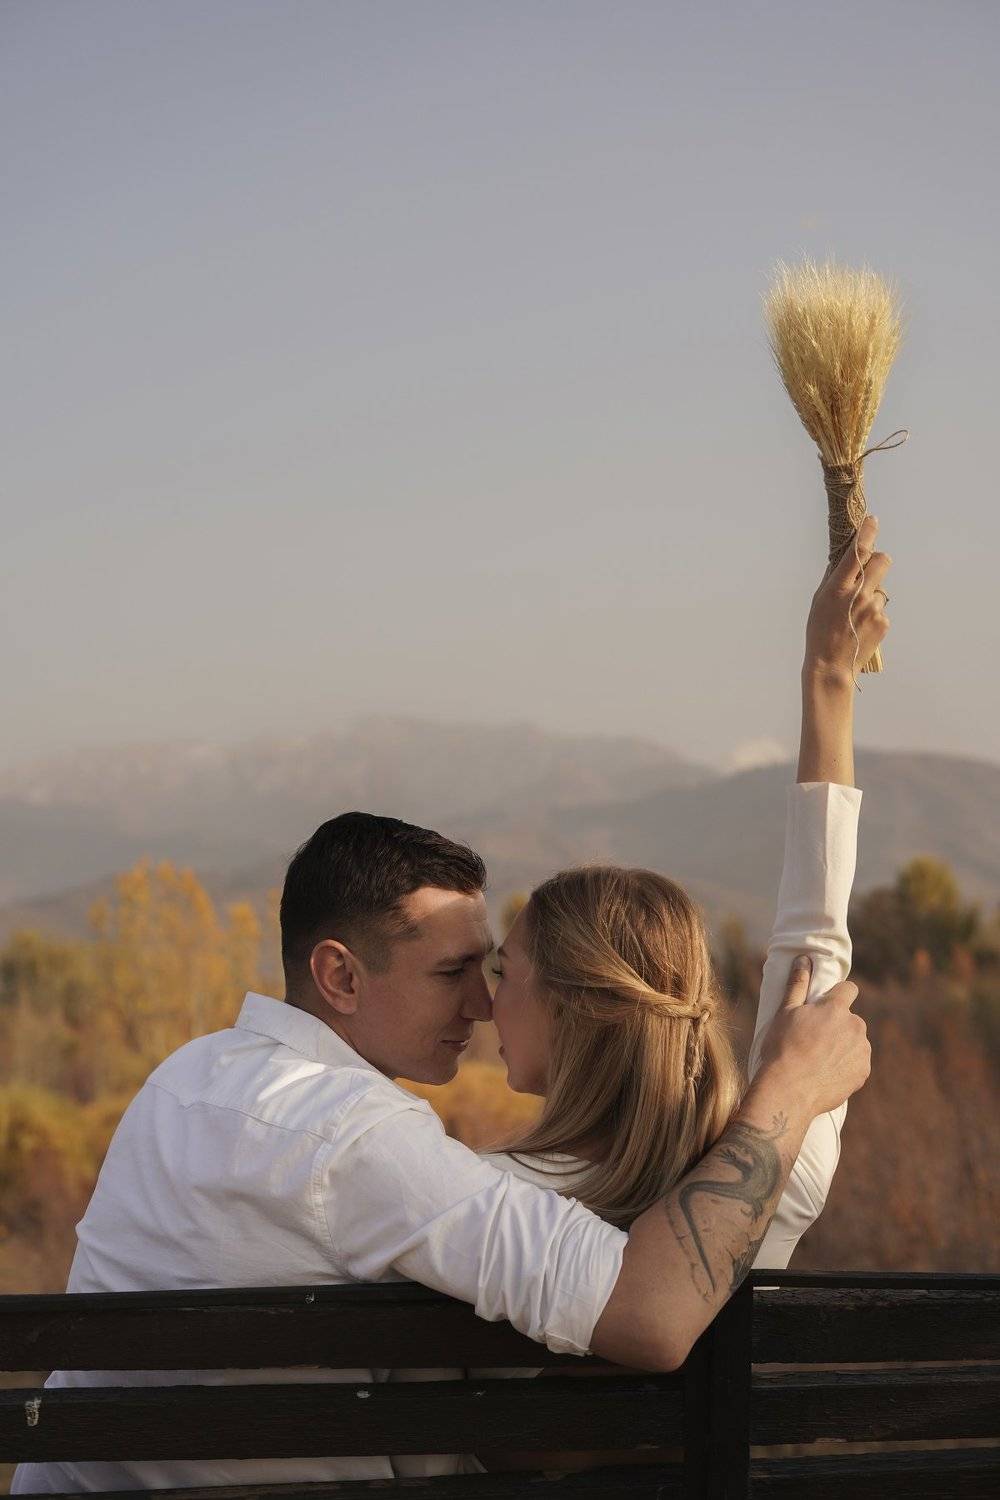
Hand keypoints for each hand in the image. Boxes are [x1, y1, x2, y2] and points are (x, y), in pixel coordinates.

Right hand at [756, 955, 871, 1117]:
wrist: (789, 1090)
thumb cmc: (782, 1047)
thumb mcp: (785, 1012)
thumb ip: (798, 984)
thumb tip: (804, 958)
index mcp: (837, 1008)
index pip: (849, 989)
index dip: (838, 995)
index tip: (825, 1007)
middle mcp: (855, 1026)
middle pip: (851, 1019)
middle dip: (838, 1024)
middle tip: (814, 1039)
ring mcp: (861, 1051)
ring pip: (855, 1041)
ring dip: (843, 1045)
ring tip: (818, 1059)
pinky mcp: (863, 1073)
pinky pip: (857, 1063)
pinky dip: (846, 1066)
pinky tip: (826, 1073)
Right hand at [804, 515, 891, 683]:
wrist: (831, 667)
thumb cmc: (819, 633)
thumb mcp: (818, 602)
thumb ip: (833, 578)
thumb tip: (843, 558)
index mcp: (838, 587)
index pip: (858, 552)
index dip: (867, 532)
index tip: (872, 519)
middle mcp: (859, 595)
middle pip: (881, 560)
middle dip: (877, 560)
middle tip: (868, 570)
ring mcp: (874, 609)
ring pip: (881, 587)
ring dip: (872, 594)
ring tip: (855, 614)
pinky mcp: (883, 622)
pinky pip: (881, 608)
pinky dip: (873, 613)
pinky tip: (860, 627)